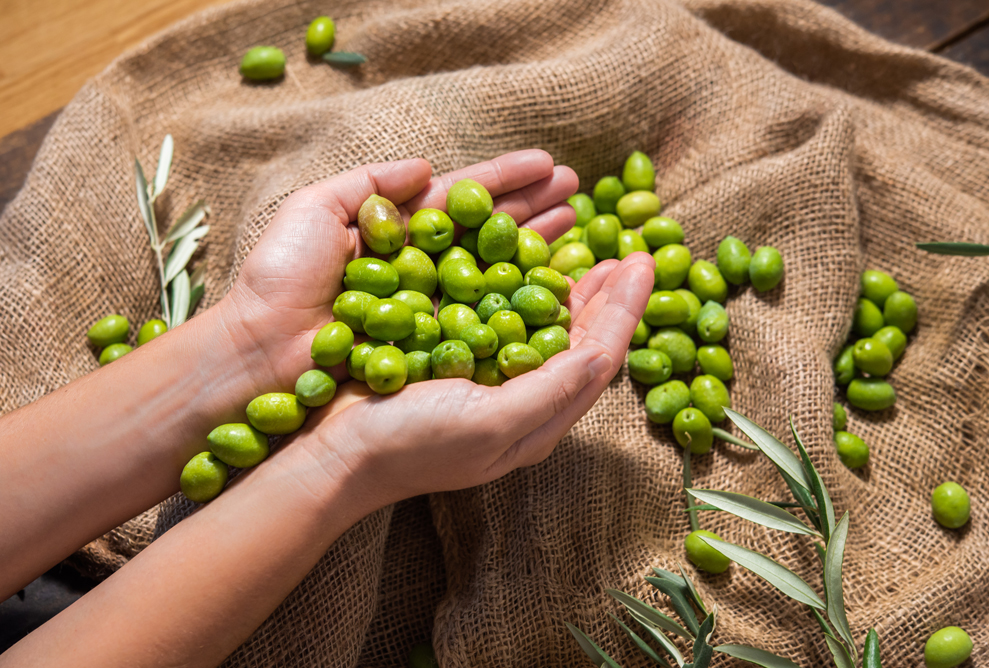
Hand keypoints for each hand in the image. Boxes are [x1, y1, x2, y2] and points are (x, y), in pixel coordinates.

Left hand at [220, 151, 579, 391]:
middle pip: (488, 231)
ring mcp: (430, 308)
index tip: (548, 165)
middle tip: (576, 189)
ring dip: (536, 246)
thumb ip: (370, 183)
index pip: (462, 198)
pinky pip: (483, 320)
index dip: (505, 180)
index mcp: (395, 232)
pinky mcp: (431, 346)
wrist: (259, 353)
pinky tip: (554, 286)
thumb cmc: (279, 279)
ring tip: (576, 223)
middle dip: (532, 208)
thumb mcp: (314, 210)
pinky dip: (519, 303)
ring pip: (495, 272)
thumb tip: (427, 165)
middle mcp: (421, 268)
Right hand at [296, 253, 654, 506]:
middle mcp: (524, 401)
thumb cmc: (412, 443)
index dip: (625, 308)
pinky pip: (507, 322)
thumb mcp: (489, 423)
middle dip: (609, 298)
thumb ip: (549, 391)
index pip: (600, 357)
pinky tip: (529, 268)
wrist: (337, 453)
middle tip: (628, 254)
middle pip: (581, 342)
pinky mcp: (460, 364)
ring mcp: (491, 382)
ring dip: (573, 292)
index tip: (644, 260)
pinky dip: (526, 291)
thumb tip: (603, 354)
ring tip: (593, 257)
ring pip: (547, 330)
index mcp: (540, 420)